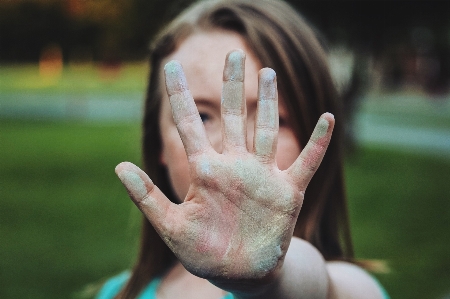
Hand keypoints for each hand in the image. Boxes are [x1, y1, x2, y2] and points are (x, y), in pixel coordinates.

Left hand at [115, 50, 333, 289]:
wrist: (238, 273)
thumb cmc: (202, 252)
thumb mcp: (170, 226)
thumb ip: (147, 197)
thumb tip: (118, 165)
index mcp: (206, 171)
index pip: (189, 125)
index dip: (179, 96)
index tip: (169, 67)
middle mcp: (235, 166)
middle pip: (234, 116)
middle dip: (232, 85)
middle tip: (233, 53)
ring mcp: (263, 176)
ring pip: (267, 131)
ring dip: (269, 103)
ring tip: (267, 72)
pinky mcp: (287, 192)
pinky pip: (307, 162)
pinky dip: (318, 143)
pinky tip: (328, 118)